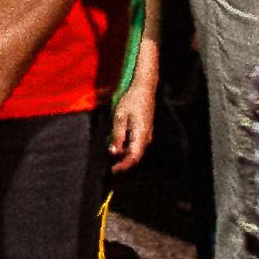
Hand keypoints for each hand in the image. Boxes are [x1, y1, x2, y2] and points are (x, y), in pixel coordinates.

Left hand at [110, 43, 160, 169]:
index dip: (124, 166)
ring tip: (113, 154)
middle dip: (124, 162)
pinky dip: (128, 147)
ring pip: (136, 150)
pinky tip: (119, 144)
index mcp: (141, 134)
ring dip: (125, 155)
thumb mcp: (120, 117)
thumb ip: (117, 135)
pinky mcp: (146, 130)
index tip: (113, 170)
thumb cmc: (131, 100)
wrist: (144, 89)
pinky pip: (137, 144)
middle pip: (136, 155)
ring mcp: (148, 133)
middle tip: (111, 166)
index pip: (134, 156)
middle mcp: (146, 136)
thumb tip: (114, 152)